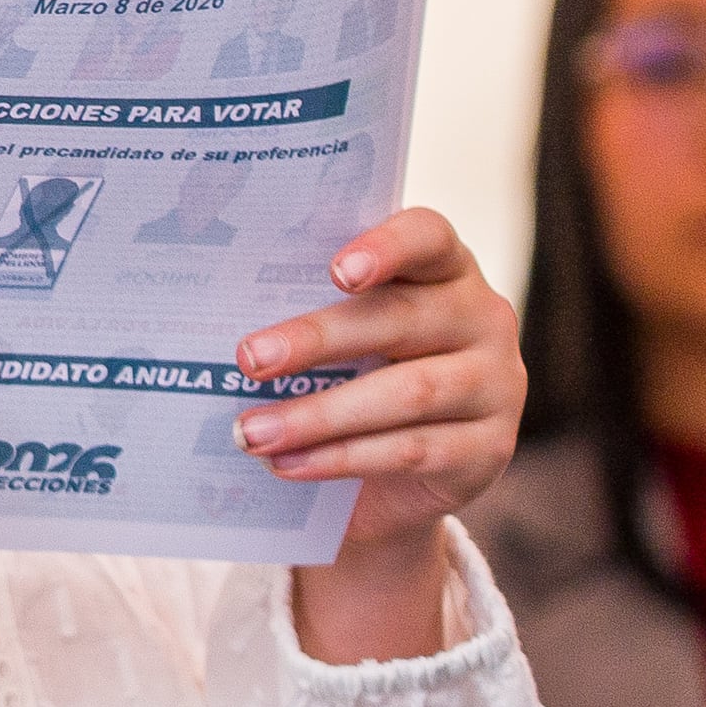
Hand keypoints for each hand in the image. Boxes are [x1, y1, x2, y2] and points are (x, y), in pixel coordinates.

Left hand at [243, 205, 521, 660]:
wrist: (400, 470)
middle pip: (400, 319)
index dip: (387, 247)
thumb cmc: (353, 368)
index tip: (337, 271)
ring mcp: (496, 385)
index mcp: (444, 267)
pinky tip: (287, 463)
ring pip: (406, 394)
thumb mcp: (338, 330)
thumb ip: (303, 304)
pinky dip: (340, 458)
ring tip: (250, 431)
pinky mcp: (490, 449)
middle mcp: (482, 317)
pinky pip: (411, 450)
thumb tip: (210, 309)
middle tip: (247, 359)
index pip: (428, 236)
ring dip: (319, 415)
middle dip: (316, 340)